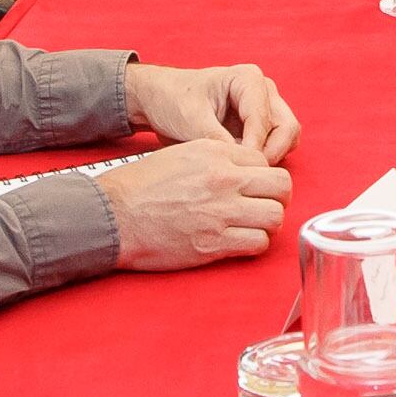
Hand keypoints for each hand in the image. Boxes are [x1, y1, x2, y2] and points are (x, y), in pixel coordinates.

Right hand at [99, 140, 292, 271]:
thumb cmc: (142, 184)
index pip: (265, 161)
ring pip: (275, 216)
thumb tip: (246, 167)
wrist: (113, 215)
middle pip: (281, 186)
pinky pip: (258, 243)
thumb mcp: (183, 153)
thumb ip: (218, 155)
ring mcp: (221, 213)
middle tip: (264, 204)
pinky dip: (255, 243)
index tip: (252, 186)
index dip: (261, 175)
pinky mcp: (213, 243)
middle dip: (278, 196)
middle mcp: (224, 180)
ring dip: (269, 222)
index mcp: (216, 154)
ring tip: (254, 224)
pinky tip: (241, 240)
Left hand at [126, 61, 300, 160]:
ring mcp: (264, 107)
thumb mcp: (190, 119)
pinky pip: (276, 145)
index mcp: (247, 79)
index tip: (240, 170)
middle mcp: (262, 91)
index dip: (254, 148)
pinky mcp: (259, 125)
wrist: (159, 99)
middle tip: (246, 173)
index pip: (263, 119)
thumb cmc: (172, 99)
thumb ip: (216, 140)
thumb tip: (239, 164)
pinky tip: (241, 167)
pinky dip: (265, 159)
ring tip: (242, 170)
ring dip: (271, 157)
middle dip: (270, 154)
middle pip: (286, 127)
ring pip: (286, 137)